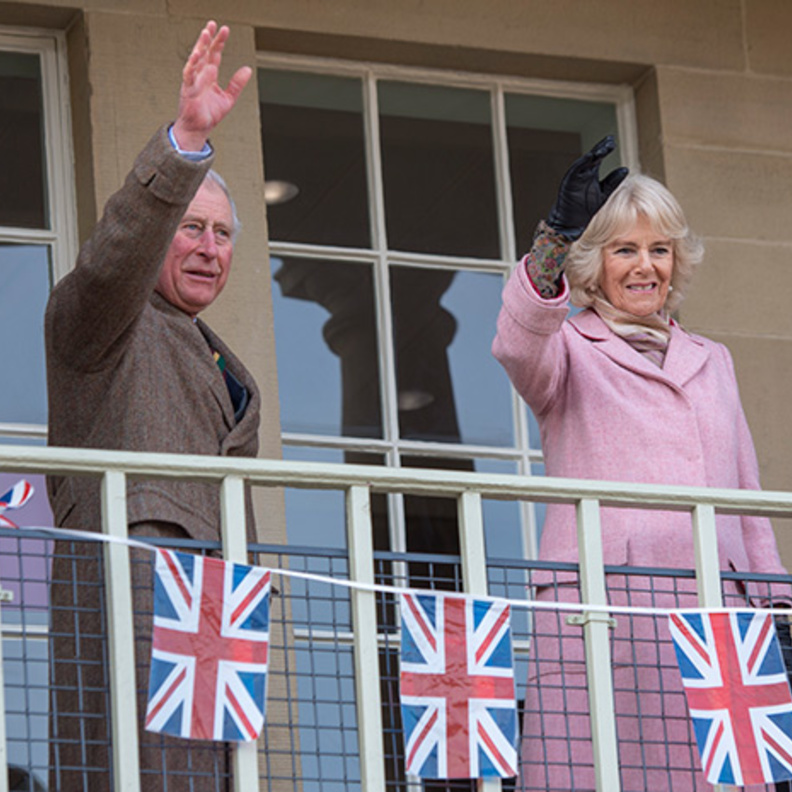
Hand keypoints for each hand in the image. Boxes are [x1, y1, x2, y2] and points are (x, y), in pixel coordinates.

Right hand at [171, 21, 251, 151]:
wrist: (199, 129)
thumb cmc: (210, 114)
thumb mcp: (229, 98)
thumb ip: (237, 84)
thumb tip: (247, 69)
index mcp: (209, 76)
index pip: (214, 55)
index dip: (219, 42)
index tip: (224, 30)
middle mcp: (200, 75)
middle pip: (204, 52)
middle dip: (208, 38)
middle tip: (212, 25)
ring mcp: (193, 81)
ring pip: (195, 60)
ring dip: (200, 46)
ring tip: (205, 34)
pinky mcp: (188, 90)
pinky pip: (189, 76)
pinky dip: (194, 67)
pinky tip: (199, 57)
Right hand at [546, 135, 628, 239]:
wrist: (572, 222)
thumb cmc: (585, 209)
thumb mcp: (604, 193)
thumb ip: (613, 181)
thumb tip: (625, 169)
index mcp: (591, 174)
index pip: (599, 157)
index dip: (605, 149)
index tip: (612, 142)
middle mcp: (583, 173)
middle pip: (593, 156)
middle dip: (601, 148)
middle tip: (610, 140)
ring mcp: (575, 177)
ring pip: (584, 161)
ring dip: (593, 154)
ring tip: (603, 148)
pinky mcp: (569, 182)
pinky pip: (575, 170)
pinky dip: (582, 163)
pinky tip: (590, 157)